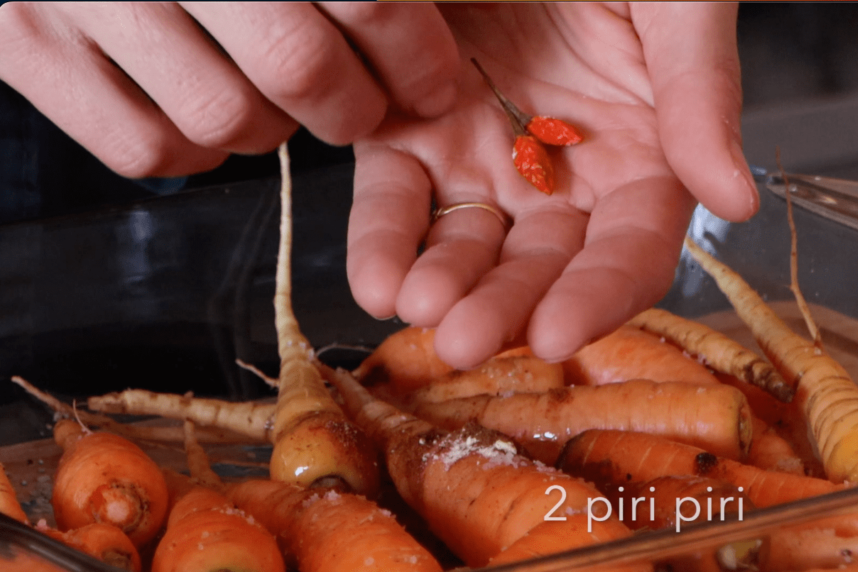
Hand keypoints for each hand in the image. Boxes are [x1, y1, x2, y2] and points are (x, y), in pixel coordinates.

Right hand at [0, 2, 459, 176]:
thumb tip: (415, 19)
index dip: (414, 55)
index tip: (431, 82)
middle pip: (298, 66)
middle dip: (351, 106)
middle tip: (357, 106)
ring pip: (226, 120)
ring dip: (271, 129)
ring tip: (268, 98)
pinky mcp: (26, 46)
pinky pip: (146, 148)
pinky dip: (194, 150)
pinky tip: (200, 110)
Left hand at [347, 3, 757, 367]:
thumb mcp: (676, 3)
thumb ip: (701, 94)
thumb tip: (736, 198)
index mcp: (641, 155)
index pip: (630, 249)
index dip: (600, 297)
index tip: (560, 332)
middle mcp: (562, 176)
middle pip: (540, 265)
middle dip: (505, 307)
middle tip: (469, 340)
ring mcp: (486, 157)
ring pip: (466, 243)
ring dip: (443, 286)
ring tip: (419, 310)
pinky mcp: (415, 131)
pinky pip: (397, 196)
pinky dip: (385, 239)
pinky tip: (379, 280)